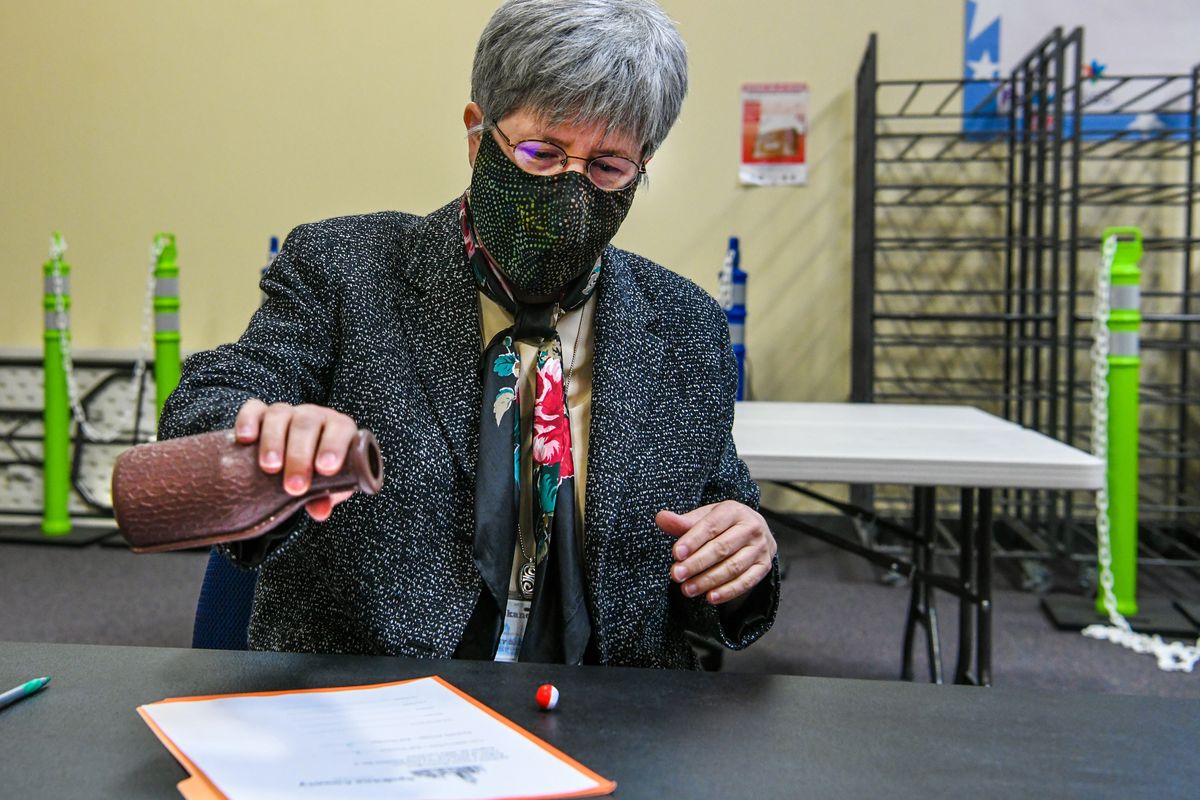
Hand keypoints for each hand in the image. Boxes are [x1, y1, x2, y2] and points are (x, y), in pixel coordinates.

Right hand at [234, 399, 357, 521]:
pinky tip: (245, 439)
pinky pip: (253, 409)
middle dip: (299, 456)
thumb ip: (325, 496)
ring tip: (270, 467)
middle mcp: (313, 416)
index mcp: (338, 429)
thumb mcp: (326, 486)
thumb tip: (320, 511)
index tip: (325, 469)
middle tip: (294, 486)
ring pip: (279, 415)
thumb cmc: (318, 472)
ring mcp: (287, 412)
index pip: (340, 430)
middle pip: (306, 425)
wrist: (297, 462)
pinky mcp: (260, 413)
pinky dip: (248, 420)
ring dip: (274, 441)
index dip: (334, 446)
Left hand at [656, 501, 775, 604]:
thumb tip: (661, 518)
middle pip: (722, 548)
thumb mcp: (704, 518)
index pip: (711, 526)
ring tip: (687, 589)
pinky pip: (746, 582)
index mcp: (734, 510)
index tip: (675, 554)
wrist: (753, 531)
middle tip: (676, 575)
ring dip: (708, 580)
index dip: (693, 540)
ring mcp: (760, 548)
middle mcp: (752, 527)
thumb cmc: (723, 524)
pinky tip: (710, 597)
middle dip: (696, 563)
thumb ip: (682, 522)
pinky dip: (728, 591)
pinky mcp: (764, 566)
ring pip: (733, 567)